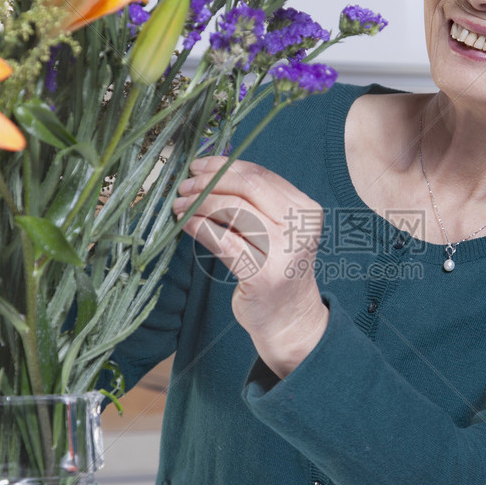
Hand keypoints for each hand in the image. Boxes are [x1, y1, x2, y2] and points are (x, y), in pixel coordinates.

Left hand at [173, 156, 328, 378]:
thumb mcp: (278, 230)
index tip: (200, 166)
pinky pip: (223, 240)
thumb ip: (256, 204)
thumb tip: (210, 173)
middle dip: (210, 182)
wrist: (290, 318)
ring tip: (180, 205)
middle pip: (248, 187)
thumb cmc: (277, 270)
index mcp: (305, 209)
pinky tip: (186, 224)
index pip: (261, 175)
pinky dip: (200, 227)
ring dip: (200, 203)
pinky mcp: (263, 273)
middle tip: (185, 185)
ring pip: (234, 210)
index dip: (226, 166)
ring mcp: (283, 250)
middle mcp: (299, 226)